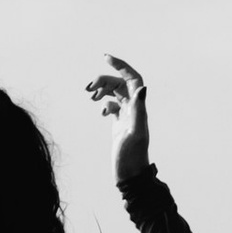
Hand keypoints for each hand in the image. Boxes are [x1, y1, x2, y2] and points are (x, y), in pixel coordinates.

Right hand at [86, 54, 149, 187]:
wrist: (130, 174)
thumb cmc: (133, 156)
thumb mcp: (135, 132)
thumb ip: (138, 109)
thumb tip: (143, 88)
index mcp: (138, 106)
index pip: (132, 78)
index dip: (121, 65)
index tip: (105, 57)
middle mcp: (134, 109)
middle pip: (119, 84)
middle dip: (104, 80)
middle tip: (88, 88)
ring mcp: (126, 117)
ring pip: (114, 94)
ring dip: (102, 90)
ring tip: (90, 96)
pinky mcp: (120, 125)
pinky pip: (113, 107)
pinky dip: (105, 104)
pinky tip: (102, 112)